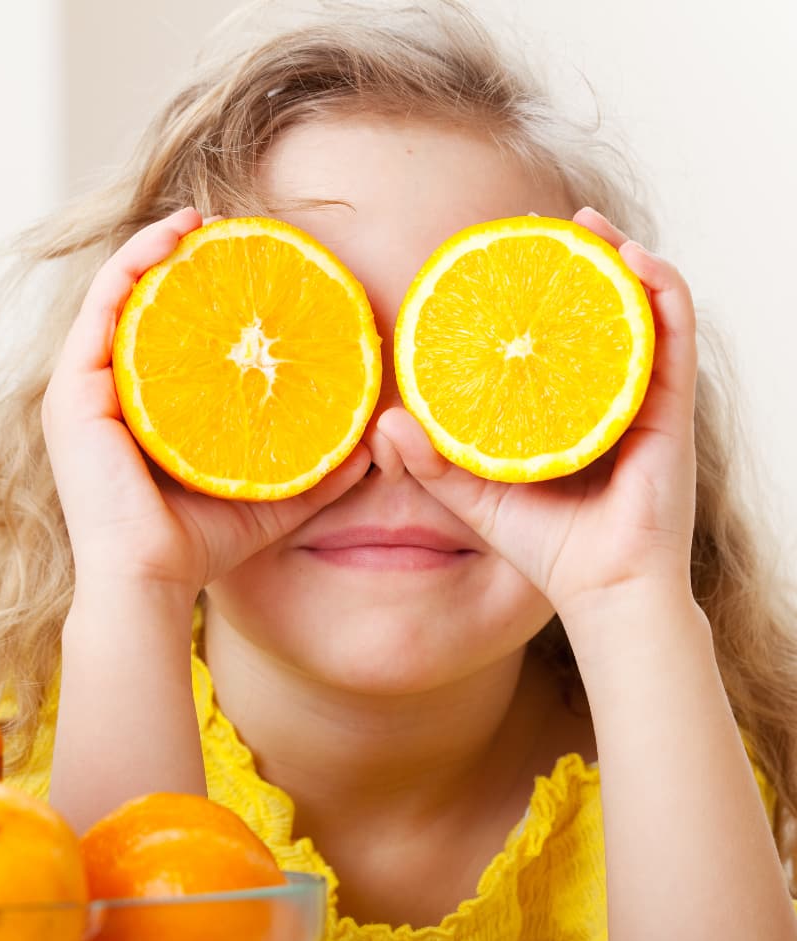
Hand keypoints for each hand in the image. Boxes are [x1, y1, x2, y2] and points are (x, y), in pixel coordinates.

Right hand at [41, 208, 369, 601]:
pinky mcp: (73, 391)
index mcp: (145, 411)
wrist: (150, 581)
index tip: (246, 265)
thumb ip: (316, 474)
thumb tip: (372, 450)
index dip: (200, 293)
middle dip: (177, 261)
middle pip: (141, 307)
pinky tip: (170, 239)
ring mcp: (86, 389)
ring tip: (199, 221)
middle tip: (226, 231)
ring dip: (153, 248)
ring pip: (117, 296)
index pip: (168, 335)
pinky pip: (101, 310)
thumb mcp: (270, 497)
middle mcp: (110, 391)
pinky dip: (132, 267)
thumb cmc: (199, 544)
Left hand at [377, 207, 698, 620]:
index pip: (553, 339)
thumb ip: (431, 463)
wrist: (602, 590)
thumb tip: (385, 422)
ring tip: (589, 228)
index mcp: (565, 411)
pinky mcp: (672, 411)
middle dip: (578, 263)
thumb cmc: (544, 547)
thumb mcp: (474, 497)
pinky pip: (675, 338)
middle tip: (546, 230)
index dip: (534, 296)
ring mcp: (642, 400)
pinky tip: (635, 263)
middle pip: (597, 312)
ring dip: (621, 260)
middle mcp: (607, 396)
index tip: (503, 259)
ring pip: (641, 310)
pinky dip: (663, 293)